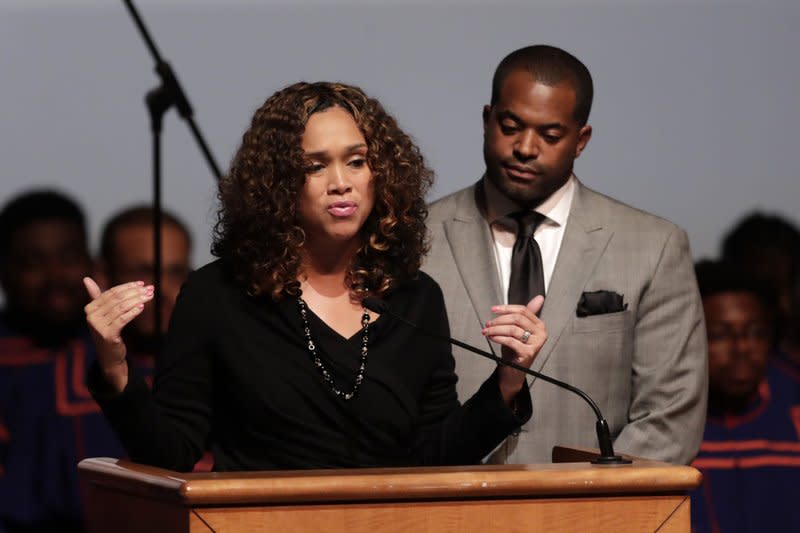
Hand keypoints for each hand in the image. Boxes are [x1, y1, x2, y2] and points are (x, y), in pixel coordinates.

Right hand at [83, 277, 153, 392]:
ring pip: (121, 308)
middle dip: (135, 292)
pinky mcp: (108, 335)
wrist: (109, 356)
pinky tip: (142, 307)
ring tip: (149, 296)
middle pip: (117, 299)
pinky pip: (122, 319)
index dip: (127, 287)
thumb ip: (97, 296)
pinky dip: (133, 312)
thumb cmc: (108, 331)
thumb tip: (86, 279)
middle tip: (150, 289)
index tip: (141, 283)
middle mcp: (91, 317)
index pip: (111, 293)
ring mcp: (98, 327)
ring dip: (138, 300)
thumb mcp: (102, 314)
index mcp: (90, 308)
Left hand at [482, 295, 546, 404]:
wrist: (514, 370)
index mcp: (539, 325)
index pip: (523, 310)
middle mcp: (541, 334)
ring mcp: (536, 344)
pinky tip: (492, 338)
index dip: (506, 308)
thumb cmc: (515, 350)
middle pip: (517, 318)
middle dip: (499, 320)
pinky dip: (499, 338)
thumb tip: (539, 298)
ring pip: (513, 329)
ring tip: (487, 331)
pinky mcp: (528, 353)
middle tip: (488, 323)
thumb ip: (525, 315)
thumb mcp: (519, 329)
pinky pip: (511, 341)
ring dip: (496, 329)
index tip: (493, 309)